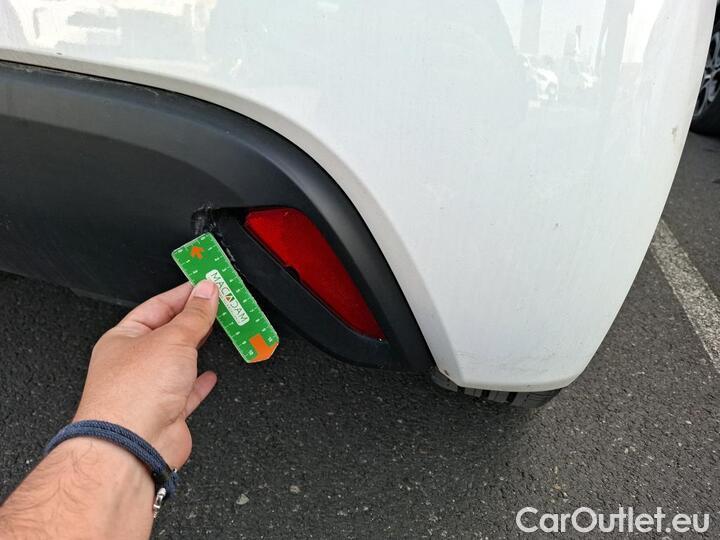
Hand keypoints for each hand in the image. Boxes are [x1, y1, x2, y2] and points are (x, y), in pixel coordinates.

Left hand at [73, 280, 219, 468]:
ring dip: (200, 346)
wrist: (132, 446)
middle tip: (220, 301)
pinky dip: (201, 382)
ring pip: (181, 360)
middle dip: (195, 317)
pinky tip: (211, 374)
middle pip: (170, 331)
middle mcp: (134, 362)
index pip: (159, 305)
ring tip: (220, 329)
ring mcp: (151, 388)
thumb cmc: (132, 394)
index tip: (207, 283)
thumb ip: (194, 315)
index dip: (185, 293)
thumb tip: (207, 292)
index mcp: (124, 337)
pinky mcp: (167, 412)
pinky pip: (187, 391)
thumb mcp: (172, 339)